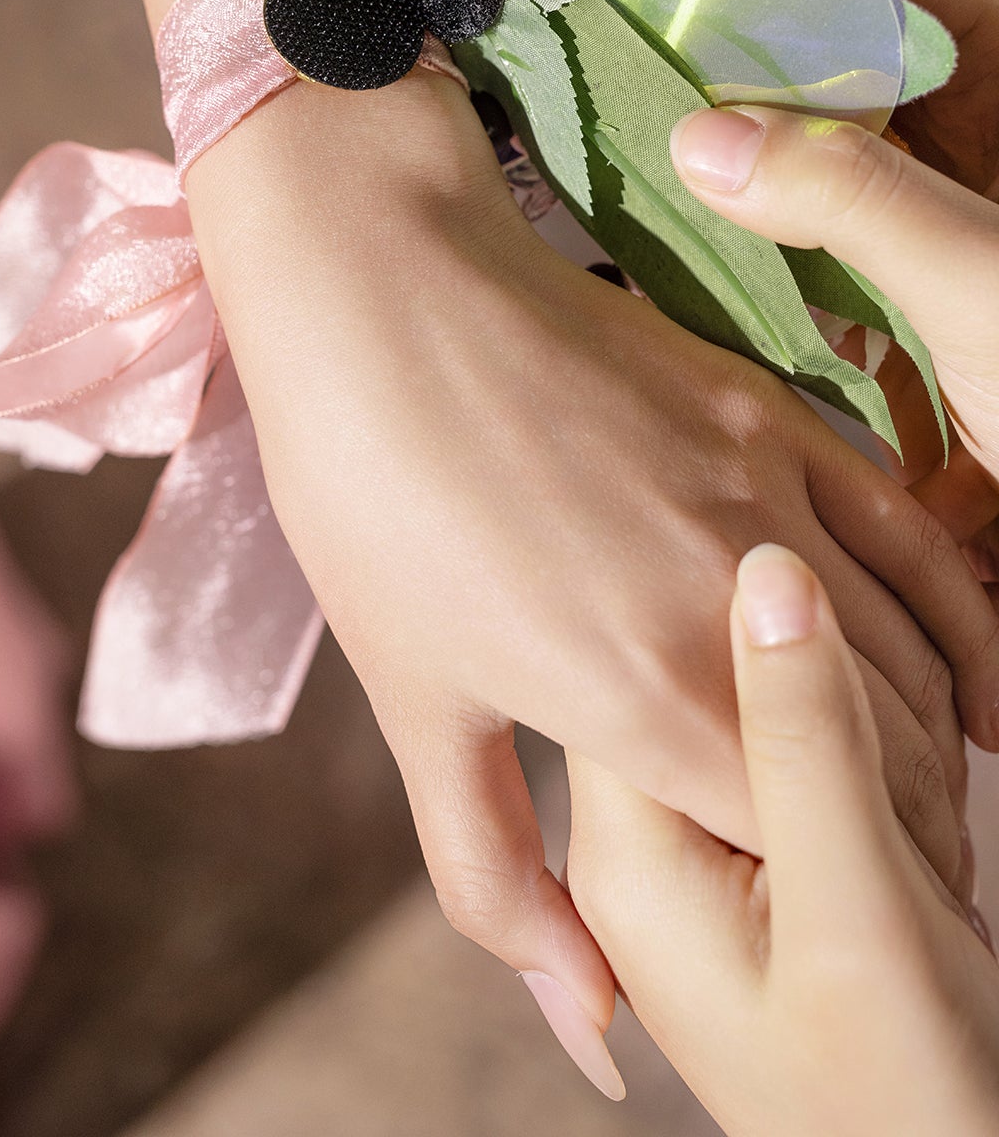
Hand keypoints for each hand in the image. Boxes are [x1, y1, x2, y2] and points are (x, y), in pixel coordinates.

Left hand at [188, 61, 998, 1066]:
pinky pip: (910, 533)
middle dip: (891, 831)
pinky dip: (957, 618)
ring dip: (925, 737)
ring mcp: (770, 496)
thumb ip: (500, 879)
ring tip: (910, 786)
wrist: (380, 288)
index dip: (839, 895)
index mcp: (646, 699)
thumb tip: (577, 1025)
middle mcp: (737, 606)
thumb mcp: (414, 704)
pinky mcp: (777, 414)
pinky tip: (961, 673)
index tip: (826, 912)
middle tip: (878, 860)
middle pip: (882, 759)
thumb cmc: (372, 500)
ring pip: (913, 652)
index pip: (818, 847)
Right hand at [669, 0, 998, 543]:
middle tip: (656, 51)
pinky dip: (776, 281)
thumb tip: (705, 137)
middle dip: (766, 70)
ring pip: (839, 186)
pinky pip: (837, 286)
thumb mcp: (987, 280)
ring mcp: (961, 258)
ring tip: (657, 149)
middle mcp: (994, 169)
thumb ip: (853, 197)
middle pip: (867, 86)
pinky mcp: (930, 346)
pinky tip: (704, 272)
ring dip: (759, 180)